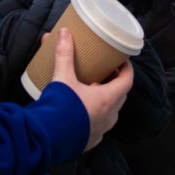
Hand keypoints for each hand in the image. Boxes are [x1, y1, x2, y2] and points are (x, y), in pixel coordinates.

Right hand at [40, 28, 131, 150]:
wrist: (47, 140)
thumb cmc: (60, 108)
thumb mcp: (62, 78)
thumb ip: (64, 55)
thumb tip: (65, 33)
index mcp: (108, 99)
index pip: (127, 81)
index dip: (126, 69)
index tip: (121, 61)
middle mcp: (109, 116)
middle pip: (119, 96)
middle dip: (114, 83)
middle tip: (105, 72)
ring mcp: (100, 131)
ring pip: (110, 112)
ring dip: (104, 100)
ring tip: (91, 90)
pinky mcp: (89, 141)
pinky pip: (98, 126)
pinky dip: (94, 116)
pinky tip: (82, 112)